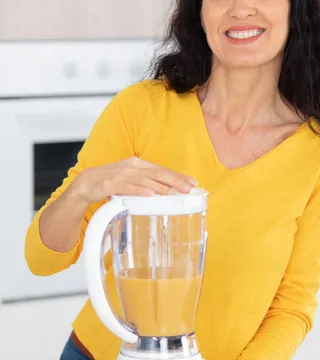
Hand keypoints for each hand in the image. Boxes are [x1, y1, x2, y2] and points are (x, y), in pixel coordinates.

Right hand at [71, 156, 196, 202]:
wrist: (86, 182)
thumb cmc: (111, 181)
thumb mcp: (132, 178)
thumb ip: (148, 182)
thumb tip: (168, 190)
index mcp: (138, 164)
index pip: (162, 170)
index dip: (178, 176)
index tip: (192, 183)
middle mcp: (132, 167)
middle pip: (157, 173)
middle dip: (175, 181)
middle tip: (188, 189)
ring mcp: (121, 175)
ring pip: (144, 180)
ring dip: (160, 187)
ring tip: (173, 193)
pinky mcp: (110, 184)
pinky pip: (127, 188)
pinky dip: (139, 191)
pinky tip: (149, 195)